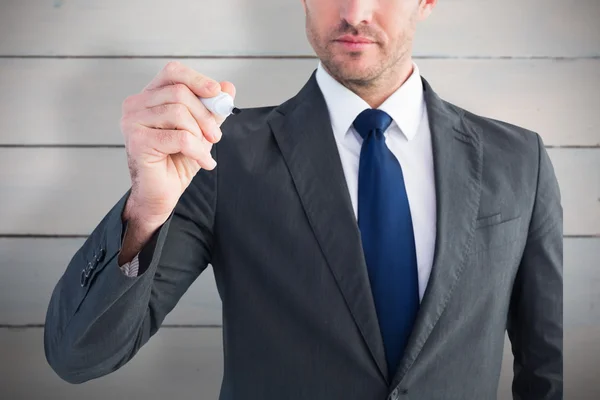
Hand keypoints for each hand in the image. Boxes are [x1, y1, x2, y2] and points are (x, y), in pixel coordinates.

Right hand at [120, 61, 235, 224]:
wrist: (161, 194)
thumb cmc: (176, 161)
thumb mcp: (201, 131)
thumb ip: (212, 109)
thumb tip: (228, 87)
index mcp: (149, 97)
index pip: (173, 72)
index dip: (197, 79)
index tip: (216, 93)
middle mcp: (135, 105)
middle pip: (179, 92)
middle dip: (205, 115)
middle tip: (216, 136)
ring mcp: (133, 122)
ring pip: (178, 112)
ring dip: (200, 135)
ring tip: (205, 151)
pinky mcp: (138, 141)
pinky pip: (180, 137)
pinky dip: (198, 150)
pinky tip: (203, 162)